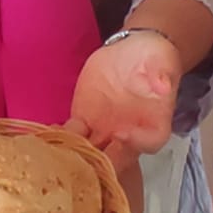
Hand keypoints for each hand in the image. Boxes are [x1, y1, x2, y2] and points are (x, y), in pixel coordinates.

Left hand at [66, 31, 179, 155]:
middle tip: (85, 157)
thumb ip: (162, 74)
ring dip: (77, 154)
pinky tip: (49, 134)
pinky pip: (74, 134)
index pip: (150, 142)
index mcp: (154, 122)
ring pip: (92, 151)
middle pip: (118, 158)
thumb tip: (163, 84)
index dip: (137, 142)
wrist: (133, 51)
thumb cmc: (155, 58)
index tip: (121, 134)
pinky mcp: (85, 119)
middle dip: (101, 162)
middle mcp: (130, 133)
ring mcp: (105, 129)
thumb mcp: (162, 61)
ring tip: (62, 149)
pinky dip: (62, 137)